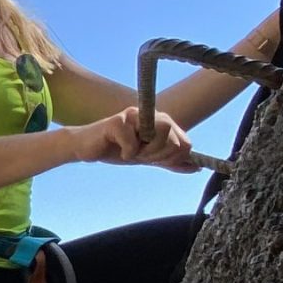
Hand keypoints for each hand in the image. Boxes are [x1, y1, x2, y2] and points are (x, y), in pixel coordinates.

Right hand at [69, 107, 197, 172]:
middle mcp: (150, 114)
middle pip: (175, 140)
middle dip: (158, 156)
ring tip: (129, 152)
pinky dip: (126, 154)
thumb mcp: (148, 158)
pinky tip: (117, 149)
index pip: (185, 143)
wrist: (88, 149)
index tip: (154, 159)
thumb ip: (170, 162)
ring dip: (144, 154)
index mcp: (161, 120)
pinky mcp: (117, 121)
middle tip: (140, 156)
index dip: (172, 158)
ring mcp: (134, 115)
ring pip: (160, 137)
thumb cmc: (116, 150)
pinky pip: (133, 145)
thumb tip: (195, 168)